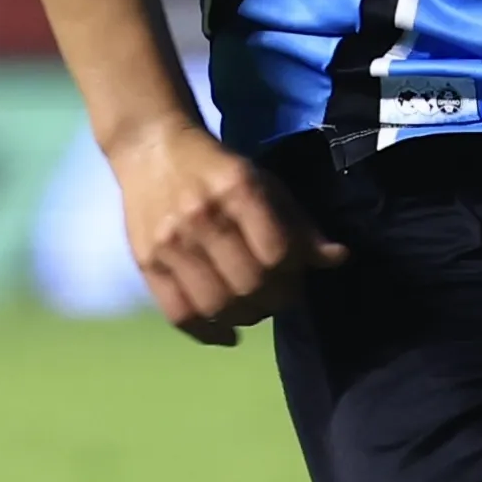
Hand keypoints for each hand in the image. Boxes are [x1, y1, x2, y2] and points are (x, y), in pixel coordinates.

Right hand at [111, 115, 342, 346]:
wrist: (150, 148)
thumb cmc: (215, 168)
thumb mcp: (263, 181)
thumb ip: (298, 222)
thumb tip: (336, 259)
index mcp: (237, 189)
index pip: (277, 253)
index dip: (294, 274)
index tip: (294, 275)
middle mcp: (201, 217)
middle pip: (249, 284)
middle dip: (274, 300)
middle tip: (277, 297)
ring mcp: (170, 243)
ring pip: (217, 305)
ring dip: (245, 318)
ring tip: (253, 309)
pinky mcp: (145, 262)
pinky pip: (179, 314)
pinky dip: (208, 333)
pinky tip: (226, 332)